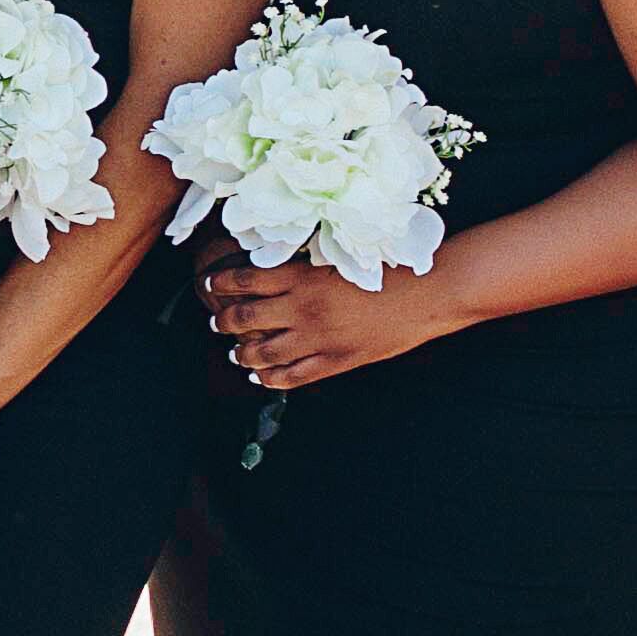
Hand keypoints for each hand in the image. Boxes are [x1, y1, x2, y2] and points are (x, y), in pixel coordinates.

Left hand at [201, 251, 451, 393]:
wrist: (427, 295)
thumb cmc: (388, 267)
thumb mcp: (340, 257)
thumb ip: (306, 265)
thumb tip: (274, 266)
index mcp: (302, 277)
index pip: (245, 280)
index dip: (221, 284)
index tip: (209, 284)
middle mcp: (303, 309)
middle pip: (245, 318)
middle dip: (223, 320)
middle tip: (215, 321)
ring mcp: (317, 339)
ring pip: (261, 352)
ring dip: (241, 352)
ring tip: (234, 351)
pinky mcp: (335, 362)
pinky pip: (291, 377)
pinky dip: (269, 377)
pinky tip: (260, 375)